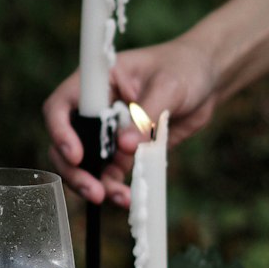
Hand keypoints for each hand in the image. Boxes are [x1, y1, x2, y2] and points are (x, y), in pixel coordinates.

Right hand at [43, 35, 220, 206]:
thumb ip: (145, 116)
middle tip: (92, 190)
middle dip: (75, 169)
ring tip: (117, 198)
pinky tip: (127, 198)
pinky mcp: (126, 151)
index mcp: (96, 82)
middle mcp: (96, 109)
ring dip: (95, 184)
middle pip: (67, 142)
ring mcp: (109, 132)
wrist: (207, 81)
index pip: (62, 106)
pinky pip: (112, 174)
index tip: (76, 155)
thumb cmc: (184, 68)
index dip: (61, 131)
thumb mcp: (168, 87)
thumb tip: (124, 147)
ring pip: (87, 164)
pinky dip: (116, 188)